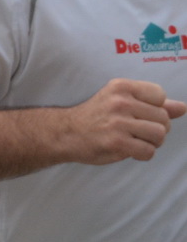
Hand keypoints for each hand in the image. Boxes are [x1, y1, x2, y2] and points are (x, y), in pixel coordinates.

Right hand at [66, 79, 186, 164]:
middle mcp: (120, 102)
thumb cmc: (96, 116)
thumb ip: (152, 104)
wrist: (66, 132)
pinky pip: (149, 151)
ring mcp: (118, 122)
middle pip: (163, 119)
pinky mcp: (117, 142)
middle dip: (155, 128)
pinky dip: (142, 154)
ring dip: (151, 142)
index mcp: (121, 87)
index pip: (160, 96)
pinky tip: (129, 149)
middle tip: (136, 130)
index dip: (155, 108)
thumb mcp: (120, 101)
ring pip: (159, 135)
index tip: (139, 113)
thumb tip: (183, 108)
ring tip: (134, 140)